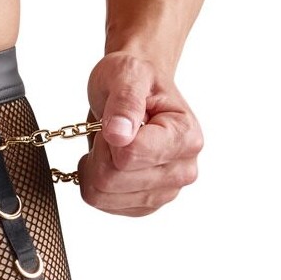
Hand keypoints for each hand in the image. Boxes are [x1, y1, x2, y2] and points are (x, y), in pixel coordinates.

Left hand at [78, 52, 203, 216]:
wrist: (137, 90)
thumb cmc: (134, 79)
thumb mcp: (126, 75)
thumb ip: (125, 101)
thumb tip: (119, 134)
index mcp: (186, 137)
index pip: (128, 156)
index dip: (108, 137)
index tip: (117, 120)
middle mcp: (183, 170)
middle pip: (111, 180)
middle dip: (98, 153)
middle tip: (110, 132)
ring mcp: (165, 192)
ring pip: (102, 196)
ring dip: (94, 168)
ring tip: (110, 146)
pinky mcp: (145, 205)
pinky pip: (102, 204)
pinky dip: (94, 182)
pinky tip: (109, 163)